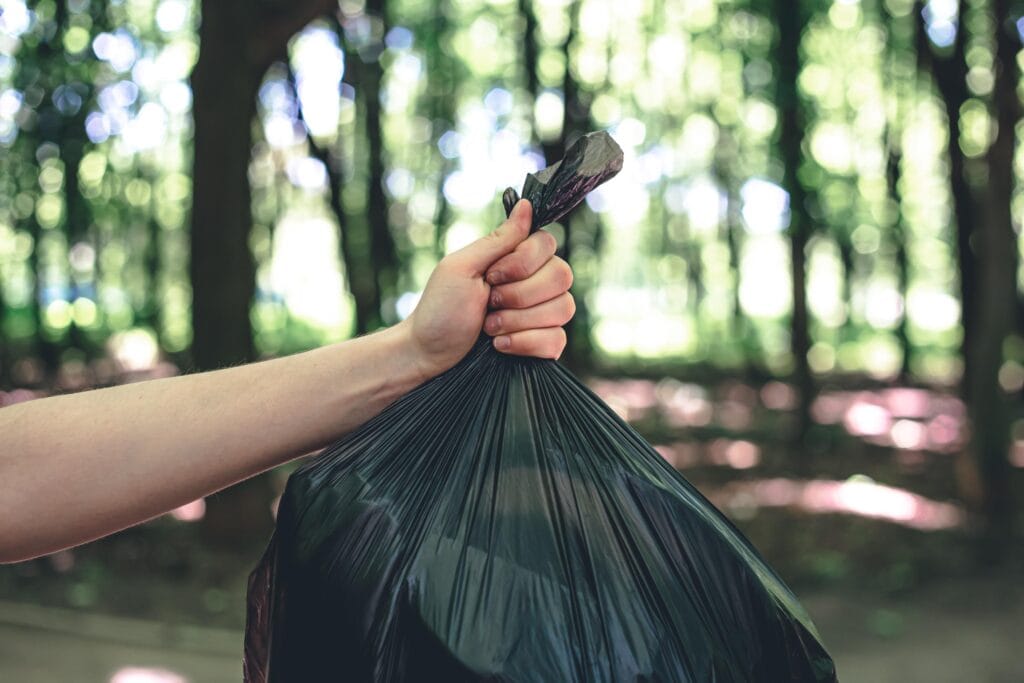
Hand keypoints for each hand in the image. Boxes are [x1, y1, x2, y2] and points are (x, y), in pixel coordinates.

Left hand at [400, 199, 575, 379]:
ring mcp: (541, 315)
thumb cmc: (440, 309)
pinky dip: (526, 344)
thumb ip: (498, 239)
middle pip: (561, 276)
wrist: (428, 355)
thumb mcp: (462, 267)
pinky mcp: (542, 344)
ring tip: (489, 328)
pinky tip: (501, 347)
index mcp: (515, 260)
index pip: (548, 244)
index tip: (492, 277)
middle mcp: (534, 284)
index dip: (523, 263)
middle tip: (488, 304)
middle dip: (519, 296)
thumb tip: (526, 205)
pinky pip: (558, 341)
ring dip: (519, 322)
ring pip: (563, 309)